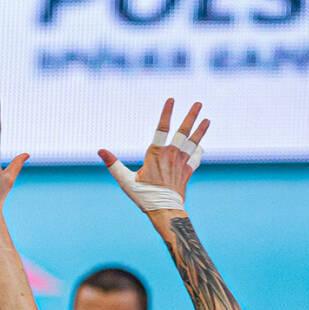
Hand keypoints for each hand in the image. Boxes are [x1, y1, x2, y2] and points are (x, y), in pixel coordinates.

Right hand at [99, 99, 208, 213]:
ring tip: (207, 119)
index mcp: (157, 154)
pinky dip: (198, 151)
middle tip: (198, 103)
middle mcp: (172, 155)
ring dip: (201, 130)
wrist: (165, 210)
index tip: (171, 99)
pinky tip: (201, 146)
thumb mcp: (125, 180)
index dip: (167, 112)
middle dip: (191, 116)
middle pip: (184, 131)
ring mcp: (182, 163)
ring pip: (194, 142)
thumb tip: (100, 150)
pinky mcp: (187, 172)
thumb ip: (113, 164)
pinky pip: (195, 158)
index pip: (162, 128)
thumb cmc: (143, 195)